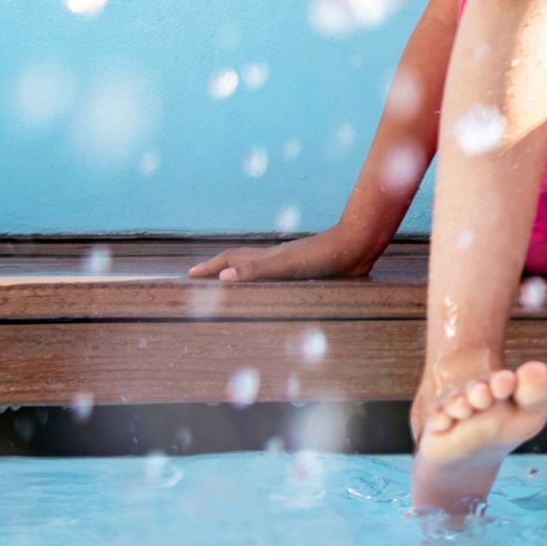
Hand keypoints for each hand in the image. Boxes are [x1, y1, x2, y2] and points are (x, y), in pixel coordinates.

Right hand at [187, 226, 379, 281]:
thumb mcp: (287, 265)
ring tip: (232, 292)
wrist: (358, 247)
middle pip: (242, 264)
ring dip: (245, 281)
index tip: (189, 276)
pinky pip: (282, 284)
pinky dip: (270, 289)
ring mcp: (293, 269)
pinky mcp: (310, 277)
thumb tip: (222, 279)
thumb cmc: (323, 255)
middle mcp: (277, 262)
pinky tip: (275, 298)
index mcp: (267, 258)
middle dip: (220, 273)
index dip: (209, 268)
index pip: (230, 261)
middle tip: (202, 284)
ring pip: (261, 274)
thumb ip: (256, 271)